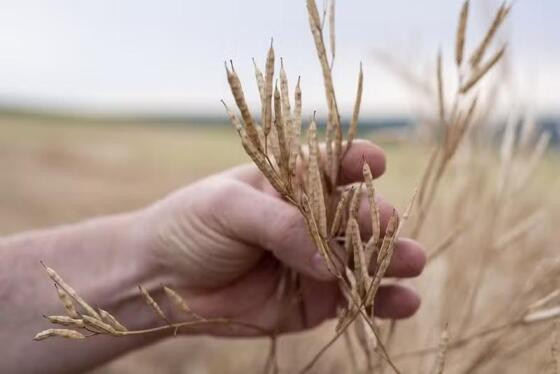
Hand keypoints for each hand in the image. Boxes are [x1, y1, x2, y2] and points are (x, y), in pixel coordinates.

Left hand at [140, 140, 425, 335]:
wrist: (160, 281)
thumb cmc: (189, 226)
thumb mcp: (228, 207)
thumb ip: (281, 225)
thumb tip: (330, 260)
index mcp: (290, 182)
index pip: (332, 163)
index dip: (355, 160)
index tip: (374, 162)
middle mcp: (312, 219)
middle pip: (356, 213)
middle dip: (376, 218)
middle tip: (385, 225)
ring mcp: (317, 260)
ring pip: (364, 258)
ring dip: (392, 259)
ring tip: (414, 261)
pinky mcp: (315, 299)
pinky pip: (355, 300)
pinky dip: (382, 302)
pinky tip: (407, 303)